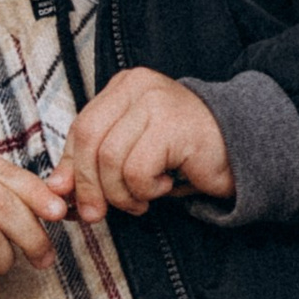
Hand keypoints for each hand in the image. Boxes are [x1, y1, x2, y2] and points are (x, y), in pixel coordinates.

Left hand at [57, 69, 233, 221]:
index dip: (73, 168)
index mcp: (123, 86)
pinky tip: (165, 186)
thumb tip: (56, 187)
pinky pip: (137, 170)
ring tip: (143, 198)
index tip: (74, 198)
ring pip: (110, 159)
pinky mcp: (175, 125)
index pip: (80, 128)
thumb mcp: (130, 155)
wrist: (243, 152)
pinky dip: (146, 190)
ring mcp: (157, 102)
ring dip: (122, 193)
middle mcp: (138, 86)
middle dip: (89, 186)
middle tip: (99, 212)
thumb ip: (93, 163)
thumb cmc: (182, 156)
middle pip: (89, 140)